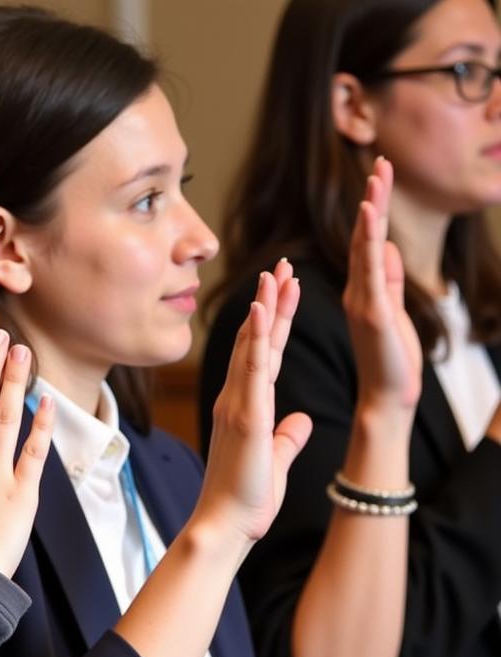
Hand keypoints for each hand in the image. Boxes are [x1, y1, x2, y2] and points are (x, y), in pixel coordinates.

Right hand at [198, 264, 311, 547]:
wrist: (225, 525)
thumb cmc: (246, 498)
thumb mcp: (274, 459)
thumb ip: (286, 436)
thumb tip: (301, 421)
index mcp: (246, 407)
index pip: (262, 354)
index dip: (275, 321)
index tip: (285, 290)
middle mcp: (237, 399)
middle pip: (256, 340)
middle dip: (270, 301)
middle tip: (281, 265)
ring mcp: (238, 406)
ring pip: (252, 346)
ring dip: (264, 308)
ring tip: (275, 273)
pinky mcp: (246, 418)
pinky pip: (252, 370)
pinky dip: (255, 338)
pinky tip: (261, 311)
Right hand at [343, 157, 421, 412]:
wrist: (388, 396)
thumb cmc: (392, 360)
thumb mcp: (396, 313)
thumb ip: (390, 281)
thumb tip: (388, 249)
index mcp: (364, 292)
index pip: (370, 244)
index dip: (377, 210)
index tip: (382, 177)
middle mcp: (358, 292)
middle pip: (365, 238)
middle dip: (376, 199)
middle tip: (382, 162)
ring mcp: (362, 301)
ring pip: (365, 247)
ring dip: (373, 210)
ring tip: (378, 177)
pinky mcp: (373, 312)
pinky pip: (369, 269)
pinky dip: (368, 240)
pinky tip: (371, 215)